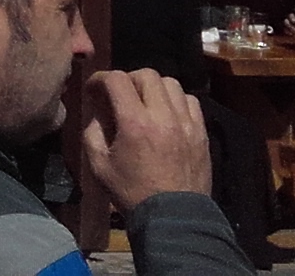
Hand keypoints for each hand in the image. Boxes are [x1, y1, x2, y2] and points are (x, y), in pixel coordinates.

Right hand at [81, 69, 212, 212]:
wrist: (173, 220)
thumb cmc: (132, 194)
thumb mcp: (99, 166)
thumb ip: (92, 133)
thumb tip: (97, 112)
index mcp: (134, 123)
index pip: (117, 80)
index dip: (100, 78)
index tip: (94, 89)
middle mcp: (163, 116)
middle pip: (146, 74)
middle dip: (128, 80)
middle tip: (120, 96)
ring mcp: (187, 124)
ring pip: (171, 84)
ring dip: (154, 88)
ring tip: (146, 103)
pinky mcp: (201, 134)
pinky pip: (191, 102)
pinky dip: (177, 101)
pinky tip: (168, 115)